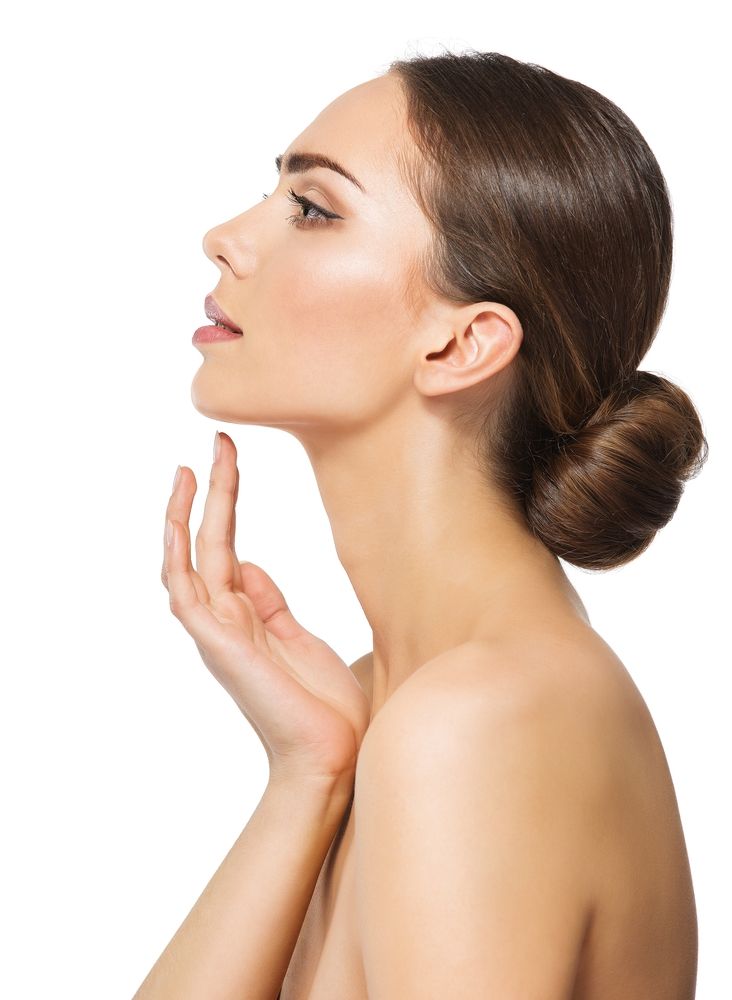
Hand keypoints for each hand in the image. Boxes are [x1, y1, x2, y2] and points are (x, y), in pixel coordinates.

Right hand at [161, 430, 369, 788]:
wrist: (330, 757)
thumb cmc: (323, 707)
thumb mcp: (301, 640)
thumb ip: (273, 605)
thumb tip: (250, 568)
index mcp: (247, 617)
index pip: (228, 548)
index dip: (228, 504)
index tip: (234, 462)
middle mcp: (225, 621)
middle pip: (208, 544)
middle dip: (212, 492)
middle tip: (218, 442)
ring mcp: (217, 633)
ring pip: (187, 561)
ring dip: (185, 514)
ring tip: (190, 468)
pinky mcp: (219, 645)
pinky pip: (186, 593)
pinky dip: (179, 556)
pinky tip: (182, 518)